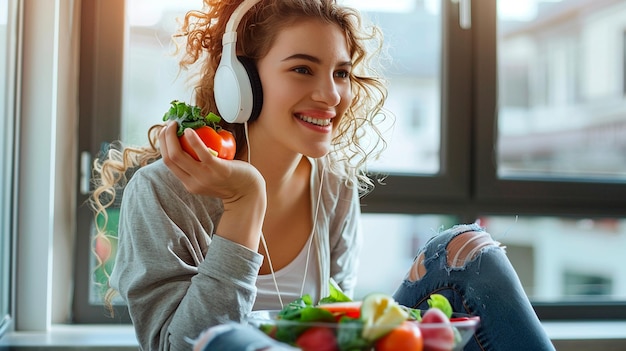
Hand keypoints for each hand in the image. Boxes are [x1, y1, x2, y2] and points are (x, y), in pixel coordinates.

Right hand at [159, 121, 265, 248]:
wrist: (248, 192)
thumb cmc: (229, 180)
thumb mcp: (208, 178)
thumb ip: (197, 167)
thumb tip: (188, 145)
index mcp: (188, 183)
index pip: (168, 162)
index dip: (162, 144)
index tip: (165, 131)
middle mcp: (193, 182)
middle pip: (169, 157)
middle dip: (164, 137)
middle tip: (169, 124)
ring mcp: (205, 176)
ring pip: (178, 155)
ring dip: (172, 136)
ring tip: (176, 123)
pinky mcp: (218, 169)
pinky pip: (201, 153)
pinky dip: (192, 140)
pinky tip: (188, 130)